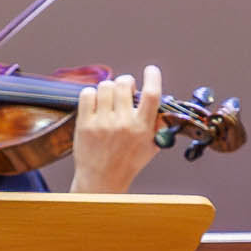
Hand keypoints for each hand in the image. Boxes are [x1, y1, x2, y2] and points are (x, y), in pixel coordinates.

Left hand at [68, 65, 164, 192]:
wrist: (101, 180)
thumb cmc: (127, 163)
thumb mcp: (151, 146)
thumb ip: (159, 125)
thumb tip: (165, 106)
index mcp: (142, 128)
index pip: (152, 95)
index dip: (153, 77)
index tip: (151, 70)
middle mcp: (123, 124)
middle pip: (124, 83)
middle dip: (126, 83)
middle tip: (125, 91)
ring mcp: (102, 123)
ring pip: (106, 86)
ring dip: (109, 89)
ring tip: (110, 101)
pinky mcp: (85, 124)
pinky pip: (87, 94)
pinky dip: (92, 95)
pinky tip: (96, 104)